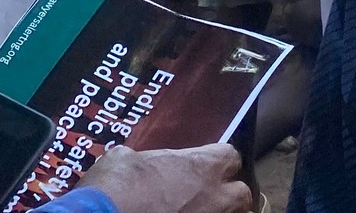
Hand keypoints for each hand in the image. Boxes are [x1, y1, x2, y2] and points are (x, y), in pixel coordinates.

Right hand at [77, 143, 249, 212]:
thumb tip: (135, 161)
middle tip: (207, 198)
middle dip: (228, 195)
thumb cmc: (113, 188)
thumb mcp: (123, 158)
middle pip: (242, 193)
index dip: (218, 161)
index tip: (205, 167)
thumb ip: (144, 158)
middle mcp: (215, 197)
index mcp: (202, 166)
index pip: (231, 156)